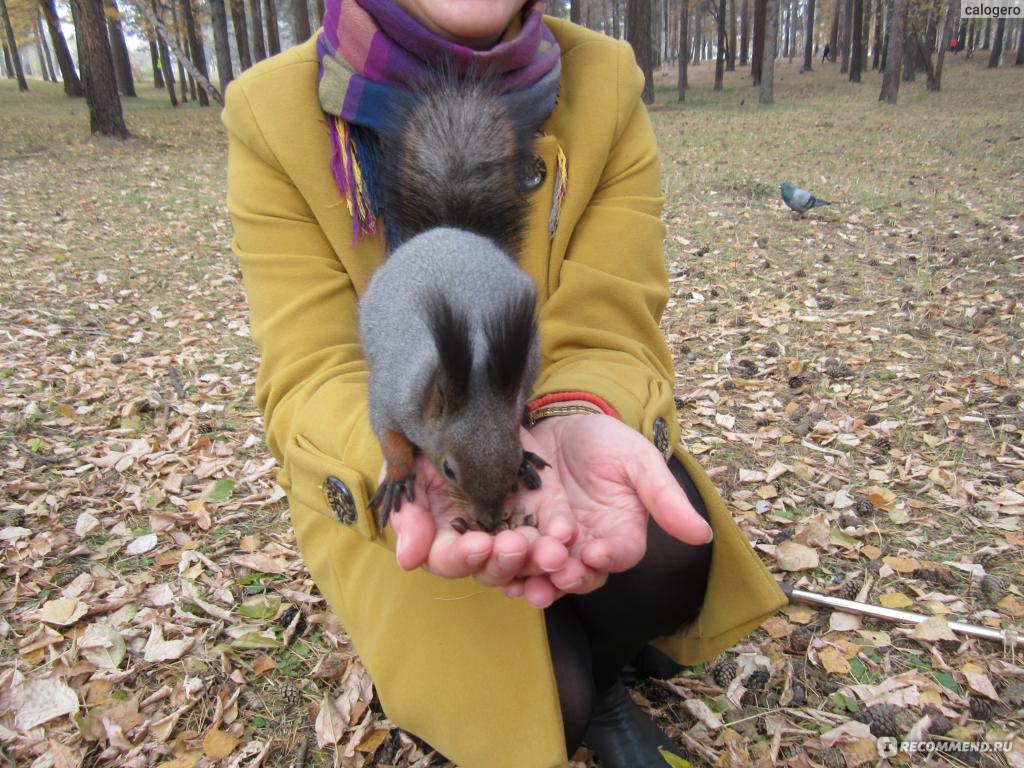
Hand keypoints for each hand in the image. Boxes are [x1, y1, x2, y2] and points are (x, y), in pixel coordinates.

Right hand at [386, 448, 576, 583]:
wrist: (470, 391)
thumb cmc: (431, 431)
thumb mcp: (410, 463)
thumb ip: (408, 509)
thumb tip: (408, 560)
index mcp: (443, 530)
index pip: (448, 558)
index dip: (460, 557)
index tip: (477, 545)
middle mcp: (480, 532)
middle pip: (490, 566)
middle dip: (502, 561)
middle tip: (513, 544)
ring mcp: (515, 521)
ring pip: (527, 558)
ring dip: (536, 560)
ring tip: (548, 553)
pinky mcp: (547, 504)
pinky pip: (555, 528)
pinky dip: (560, 534)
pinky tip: (565, 534)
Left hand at [498, 414, 713, 606]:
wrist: (562, 424)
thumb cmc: (609, 443)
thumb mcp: (639, 461)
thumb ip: (665, 498)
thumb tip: (703, 534)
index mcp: (618, 535)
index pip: (618, 555)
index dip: (607, 557)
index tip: (595, 552)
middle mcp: (582, 549)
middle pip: (574, 573)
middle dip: (562, 573)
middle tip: (551, 566)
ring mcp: (545, 542)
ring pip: (536, 571)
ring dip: (525, 572)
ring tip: (517, 569)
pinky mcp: (512, 531)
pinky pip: (502, 556)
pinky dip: (494, 560)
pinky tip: (484, 557)